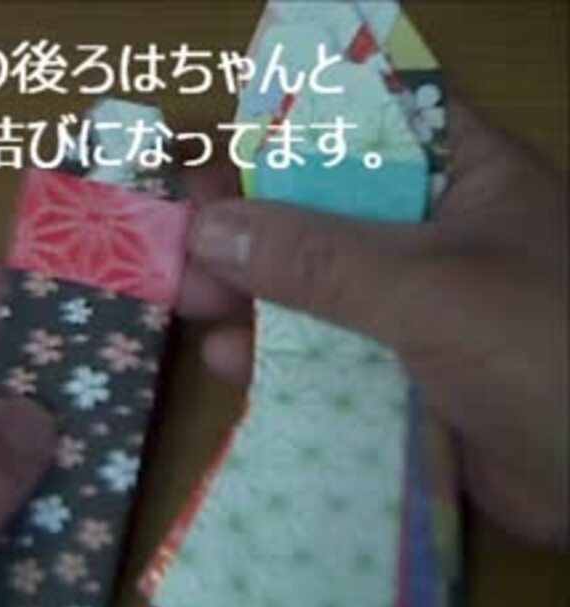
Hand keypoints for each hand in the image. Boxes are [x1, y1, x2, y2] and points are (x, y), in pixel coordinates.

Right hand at [178, 103, 567, 548]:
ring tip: (187, 301)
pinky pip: (323, 354)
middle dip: (247, 228)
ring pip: (313, 288)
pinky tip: (229, 362)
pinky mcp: (399, 373)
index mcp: (459, 179)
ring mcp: (413, 308)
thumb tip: (209, 229)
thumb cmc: (547, 353)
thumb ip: (316, 259)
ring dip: (249, 294)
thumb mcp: (428, 290)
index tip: (207, 159)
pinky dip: (275, 358)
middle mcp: (431, 234)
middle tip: (176, 243)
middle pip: (321, 212)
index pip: (359, 129)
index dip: (281, 137)